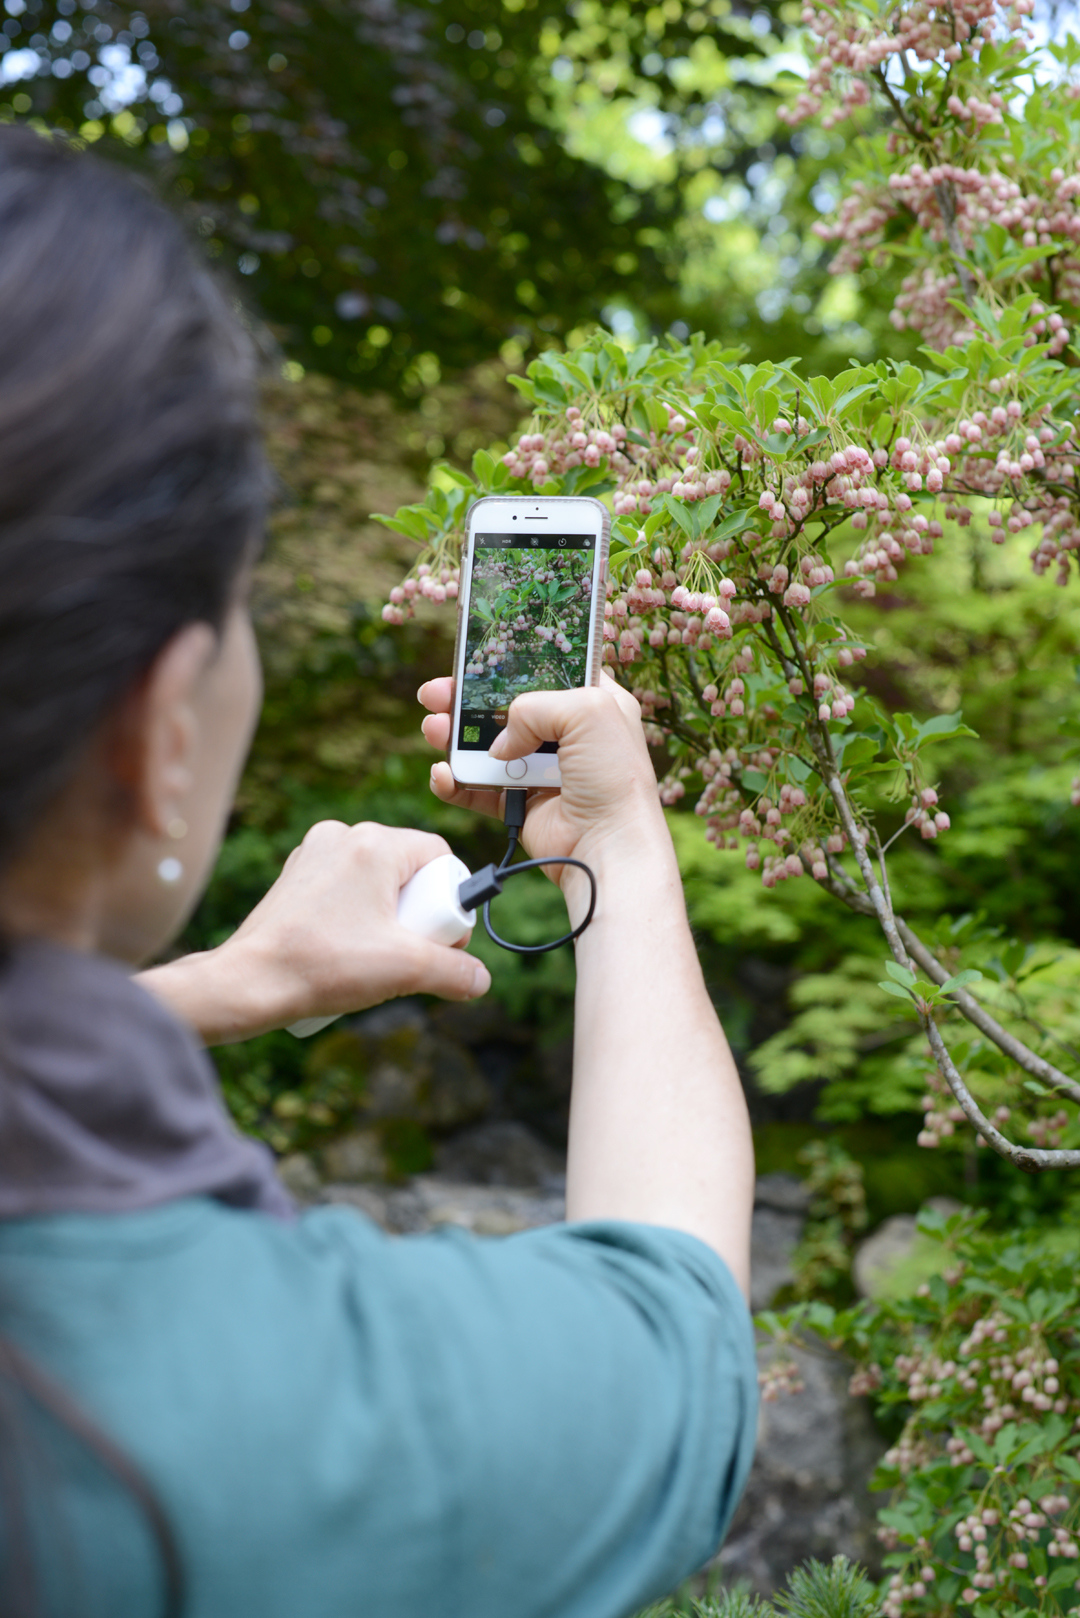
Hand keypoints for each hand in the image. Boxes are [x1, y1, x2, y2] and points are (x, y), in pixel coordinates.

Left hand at [139, 821, 489, 1044]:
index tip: (441, 937)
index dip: (449, 898)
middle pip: (407, 868)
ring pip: (375, 880)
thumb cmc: (323, 965)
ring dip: (387, 916)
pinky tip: (345, 950)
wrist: (249, 982)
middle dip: (418, 912)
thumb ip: (455, 971)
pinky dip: (356, 916)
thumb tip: (480, 979)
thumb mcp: (406, 970)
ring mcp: (313, 853)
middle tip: (408, 952)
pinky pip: (345, 888)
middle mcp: (342, 836)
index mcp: (374, 844)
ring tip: (373, 956)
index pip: (438, 854)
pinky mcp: (295, 875)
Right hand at [417, 674, 672, 897]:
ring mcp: (542, 770)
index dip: (515, 665)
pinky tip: (443, 774)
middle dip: (468, 699)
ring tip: (432, 729)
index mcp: (594, 703)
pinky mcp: (521, 803)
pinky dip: (456, 782)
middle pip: (507, 708)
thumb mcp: (586, 710)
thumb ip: (533, 706)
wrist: (607, 844)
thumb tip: (501, 743)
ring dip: (455, 737)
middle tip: (436, 692)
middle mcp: (568, 735)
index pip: (549, 672)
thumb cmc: (613, 776)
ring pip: (487, 747)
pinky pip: (478, 789)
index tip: (481, 658)